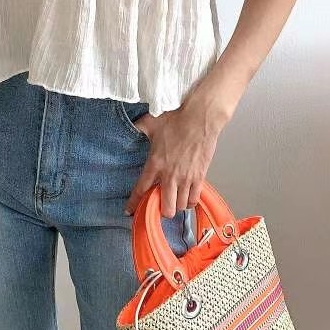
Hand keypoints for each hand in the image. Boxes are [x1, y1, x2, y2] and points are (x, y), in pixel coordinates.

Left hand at [123, 100, 223, 218]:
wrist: (200, 118)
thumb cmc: (177, 119)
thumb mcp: (151, 122)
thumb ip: (139, 128)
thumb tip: (131, 126)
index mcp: (155, 163)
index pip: (141, 190)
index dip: (134, 203)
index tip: (129, 211)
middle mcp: (170, 175)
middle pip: (165, 208)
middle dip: (161, 210)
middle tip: (159, 205)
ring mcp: (186, 178)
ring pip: (180, 206)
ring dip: (175, 205)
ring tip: (173, 200)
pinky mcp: (199, 177)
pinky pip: (194, 199)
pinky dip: (189, 201)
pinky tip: (186, 197)